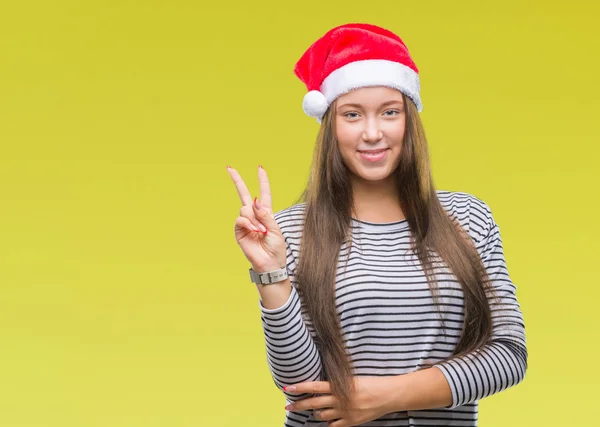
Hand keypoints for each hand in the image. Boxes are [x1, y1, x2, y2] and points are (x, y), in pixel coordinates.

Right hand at [226, 165, 286, 272]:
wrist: (270, 264)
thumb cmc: (276, 248)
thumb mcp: (275, 229)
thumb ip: (265, 215)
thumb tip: (255, 200)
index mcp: (266, 214)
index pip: (264, 194)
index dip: (262, 181)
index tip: (260, 168)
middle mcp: (254, 216)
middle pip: (245, 194)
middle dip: (237, 181)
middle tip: (229, 168)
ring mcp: (246, 223)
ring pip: (244, 209)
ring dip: (254, 219)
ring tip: (261, 231)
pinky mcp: (239, 231)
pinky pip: (240, 219)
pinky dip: (248, 224)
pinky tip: (255, 231)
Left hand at [283, 377, 398, 426]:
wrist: (388, 394)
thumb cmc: (371, 383)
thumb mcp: (352, 380)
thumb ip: (337, 385)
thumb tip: (321, 389)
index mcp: (340, 386)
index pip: (315, 386)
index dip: (300, 387)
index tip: (287, 388)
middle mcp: (340, 400)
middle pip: (314, 403)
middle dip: (299, 404)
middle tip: (288, 406)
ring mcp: (345, 412)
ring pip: (321, 415)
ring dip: (316, 412)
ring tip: (317, 409)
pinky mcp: (351, 422)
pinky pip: (333, 425)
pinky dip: (330, 422)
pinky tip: (330, 418)